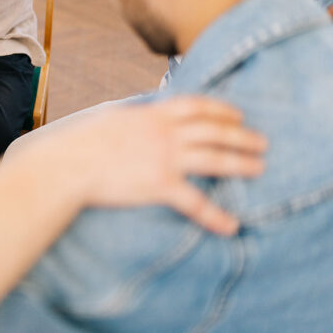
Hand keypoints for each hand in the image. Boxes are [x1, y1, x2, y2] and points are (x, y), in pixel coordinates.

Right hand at [53, 97, 266, 234]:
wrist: (70, 163)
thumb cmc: (83, 141)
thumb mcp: (112, 118)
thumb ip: (134, 117)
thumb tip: (140, 116)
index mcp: (153, 115)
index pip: (197, 106)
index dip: (221, 110)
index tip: (238, 115)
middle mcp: (165, 133)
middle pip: (214, 131)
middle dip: (241, 136)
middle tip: (262, 142)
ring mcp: (165, 158)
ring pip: (214, 159)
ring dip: (241, 163)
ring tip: (260, 167)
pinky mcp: (160, 185)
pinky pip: (195, 202)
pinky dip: (215, 215)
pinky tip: (232, 225)